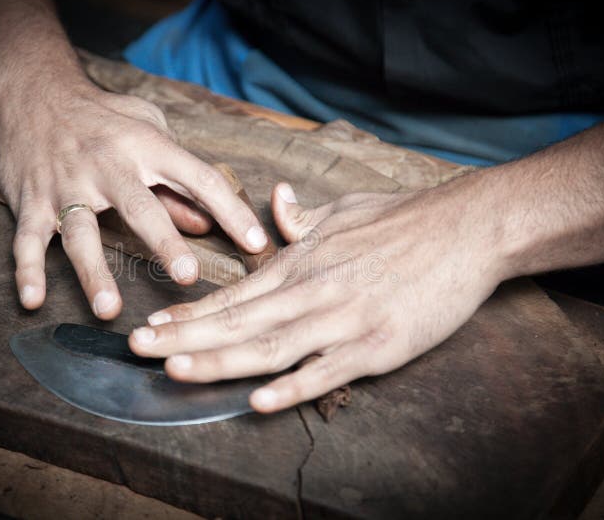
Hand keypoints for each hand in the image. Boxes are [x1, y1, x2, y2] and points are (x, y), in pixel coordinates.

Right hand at [0, 79, 267, 318]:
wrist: (35, 89)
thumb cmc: (104, 117)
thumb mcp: (149, 131)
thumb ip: (176, 180)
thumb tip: (205, 225)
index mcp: (146, 146)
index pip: (198, 178)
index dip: (230, 210)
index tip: (256, 243)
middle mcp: (108, 165)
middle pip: (139, 206)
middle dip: (163, 242)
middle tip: (185, 276)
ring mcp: (67, 184)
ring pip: (81, 231)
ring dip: (93, 271)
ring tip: (109, 308)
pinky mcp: (31, 200)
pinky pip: (27, 239)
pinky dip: (27, 270)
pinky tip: (31, 299)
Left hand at [129, 177, 506, 412]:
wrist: (467, 228)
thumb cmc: (404, 218)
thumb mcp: (344, 210)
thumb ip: (302, 217)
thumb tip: (276, 202)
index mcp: (301, 262)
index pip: (234, 293)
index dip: (189, 312)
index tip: (153, 324)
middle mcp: (312, 291)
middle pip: (237, 321)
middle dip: (183, 337)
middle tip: (137, 349)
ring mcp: (343, 319)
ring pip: (269, 346)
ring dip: (218, 361)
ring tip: (175, 370)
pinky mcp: (378, 345)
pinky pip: (327, 372)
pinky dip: (291, 388)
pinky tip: (258, 401)